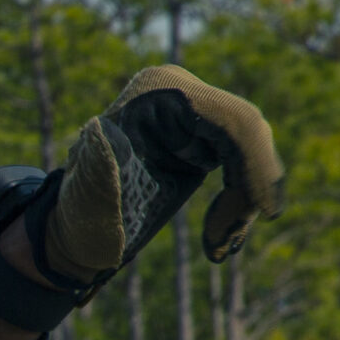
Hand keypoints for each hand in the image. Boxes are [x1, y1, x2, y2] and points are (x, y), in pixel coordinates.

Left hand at [45, 66, 282, 283]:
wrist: (73, 232)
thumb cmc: (80, 218)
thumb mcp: (88, 197)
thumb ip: (100, 167)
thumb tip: (98, 128)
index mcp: (158, 92)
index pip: (231, 120)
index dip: (256, 165)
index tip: (266, 213)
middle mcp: (180, 91)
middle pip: (247, 133)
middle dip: (247, 191)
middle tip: (225, 244)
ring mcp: (192, 112)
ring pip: (248, 150)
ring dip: (243, 202)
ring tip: (219, 248)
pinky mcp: (200, 136)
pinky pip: (239, 162)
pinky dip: (238, 201)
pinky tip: (221, 238)